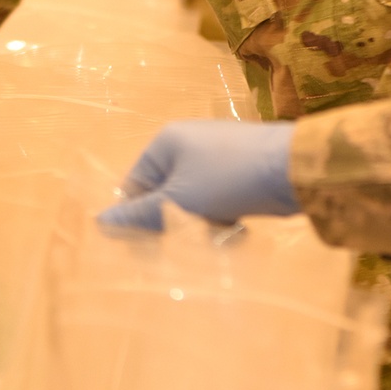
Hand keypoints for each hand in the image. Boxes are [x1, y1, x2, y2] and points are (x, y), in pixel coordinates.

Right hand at [97, 120, 299, 231]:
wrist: (291, 167)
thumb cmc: (227, 179)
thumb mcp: (178, 200)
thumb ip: (140, 215)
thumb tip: (99, 223)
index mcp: (166, 142)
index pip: (136, 184)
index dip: (139, 217)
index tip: (150, 247)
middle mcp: (189, 143)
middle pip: (166, 194)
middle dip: (175, 222)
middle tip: (186, 243)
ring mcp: (217, 155)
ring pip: (194, 201)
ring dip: (202, 224)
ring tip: (217, 235)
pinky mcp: (241, 171)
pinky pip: (218, 200)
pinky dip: (223, 217)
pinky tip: (236, 230)